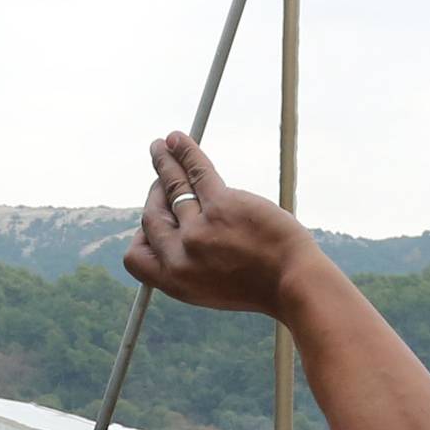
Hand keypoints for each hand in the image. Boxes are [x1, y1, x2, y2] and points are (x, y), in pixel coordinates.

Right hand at [122, 134, 316, 319]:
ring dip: (163, 164)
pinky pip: (196, 172)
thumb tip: (179, 243)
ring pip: (171, 188)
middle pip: (152, 217)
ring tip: (159, 147)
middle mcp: (181, 256)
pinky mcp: (222, 205)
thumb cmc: (262, 287)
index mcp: (176, 282)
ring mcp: (199, 229)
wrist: (293, 283)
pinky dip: (184, 152)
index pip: (136, 257)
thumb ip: (193, 269)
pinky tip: (176, 139)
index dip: (141, 237)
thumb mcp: (214, 289)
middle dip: (155, 196)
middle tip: (163, 182)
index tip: (153, 223)